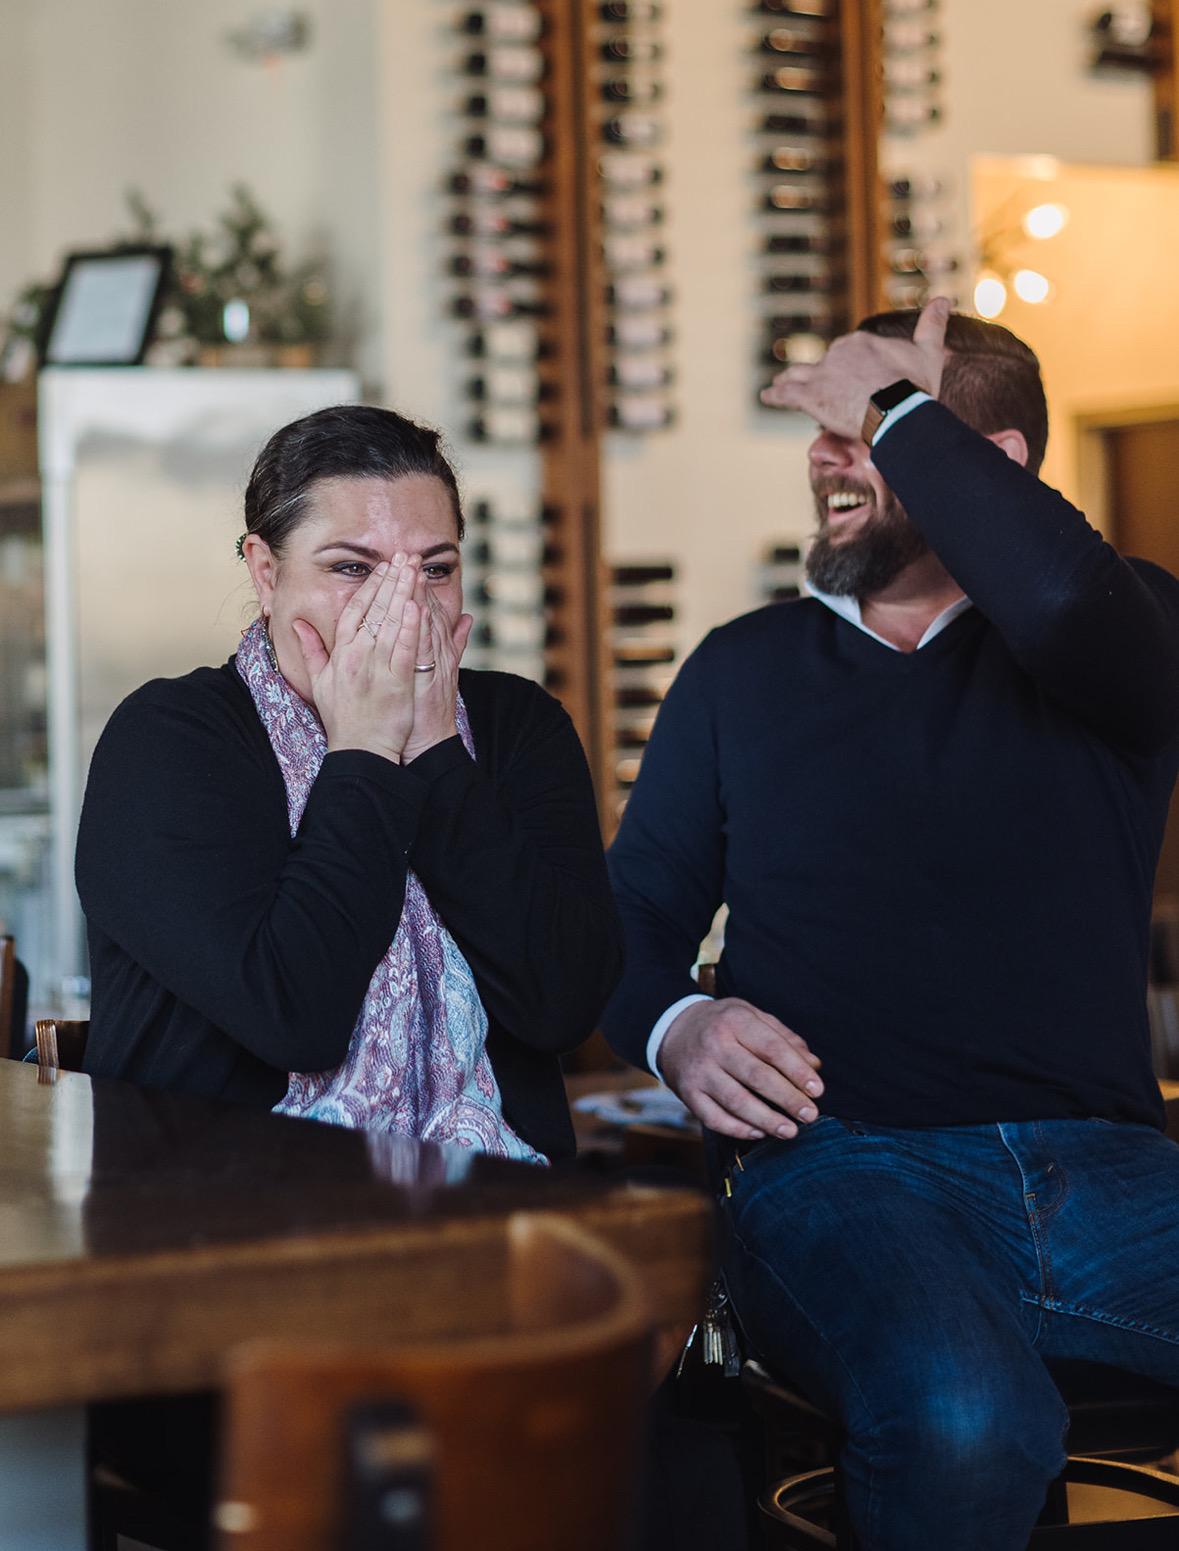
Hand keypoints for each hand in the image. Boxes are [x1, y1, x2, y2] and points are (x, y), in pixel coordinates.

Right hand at [291, 554, 420, 762]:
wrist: (360, 751)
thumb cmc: (343, 719)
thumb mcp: (320, 683)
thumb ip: (312, 650)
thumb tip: (298, 623)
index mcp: (340, 655)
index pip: (354, 611)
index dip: (370, 587)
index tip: (383, 568)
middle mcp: (357, 658)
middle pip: (375, 610)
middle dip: (391, 580)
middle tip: (405, 556)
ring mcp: (376, 669)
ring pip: (391, 624)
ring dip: (404, 594)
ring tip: (415, 570)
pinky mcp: (396, 683)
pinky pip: (404, 650)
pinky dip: (411, 627)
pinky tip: (418, 606)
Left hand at [399, 574, 473, 764]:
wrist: (429, 742)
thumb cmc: (426, 710)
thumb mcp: (443, 673)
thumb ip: (454, 644)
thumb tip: (468, 619)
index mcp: (436, 649)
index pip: (426, 611)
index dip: (417, 587)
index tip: (407, 563)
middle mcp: (436, 654)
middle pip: (427, 612)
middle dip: (417, 583)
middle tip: (408, 555)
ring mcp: (432, 665)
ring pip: (426, 625)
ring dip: (419, 598)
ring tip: (411, 572)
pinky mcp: (425, 679)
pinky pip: (422, 650)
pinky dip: (419, 629)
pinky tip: (414, 608)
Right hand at [659, 997, 823, 1141]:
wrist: (674, 1029)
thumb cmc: (723, 1024)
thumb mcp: (751, 1016)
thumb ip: (784, 1038)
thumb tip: (814, 1065)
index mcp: (735, 1021)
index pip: (771, 1048)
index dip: (796, 1071)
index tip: (817, 1090)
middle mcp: (714, 1045)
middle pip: (756, 1076)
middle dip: (787, 1098)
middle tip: (810, 1115)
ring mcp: (699, 1071)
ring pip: (736, 1101)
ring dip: (767, 1120)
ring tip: (791, 1131)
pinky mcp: (688, 1094)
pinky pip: (714, 1117)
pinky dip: (738, 1129)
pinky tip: (759, 1132)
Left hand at [760, 296, 950, 437]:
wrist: (897, 412)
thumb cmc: (915, 387)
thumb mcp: (928, 352)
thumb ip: (932, 325)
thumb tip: (945, 298)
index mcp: (861, 342)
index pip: (849, 352)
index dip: (851, 368)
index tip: (857, 380)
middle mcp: (837, 353)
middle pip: (825, 364)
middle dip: (822, 376)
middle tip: (822, 391)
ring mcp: (821, 375)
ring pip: (800, 374)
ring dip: (791, 380)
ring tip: (781, 384)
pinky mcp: (810, 396)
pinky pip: (786, 394)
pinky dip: (775, 395)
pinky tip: (766, 396)